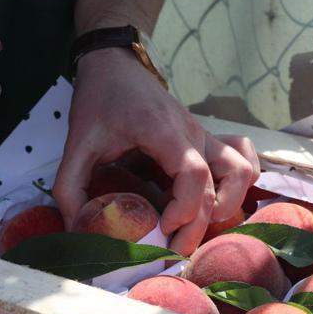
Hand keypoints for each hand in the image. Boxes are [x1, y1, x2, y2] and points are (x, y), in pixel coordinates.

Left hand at [53, 48, 259, 255]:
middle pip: (219, 185)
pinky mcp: (206, 140)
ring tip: (198, 223)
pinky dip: (239, 183)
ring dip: (229, 203)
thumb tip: (76, 228)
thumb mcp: (77, 142)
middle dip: (199, 226)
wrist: (115, 63)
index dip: (184, 208)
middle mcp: (193, 134)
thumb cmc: (99, 98)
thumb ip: (70, 186)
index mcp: (164, 132)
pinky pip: (242, 159)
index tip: (162, 227)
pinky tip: (216, 200)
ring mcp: (204, 136)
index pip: (194, 175)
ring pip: (242, 172)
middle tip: (172, 250)